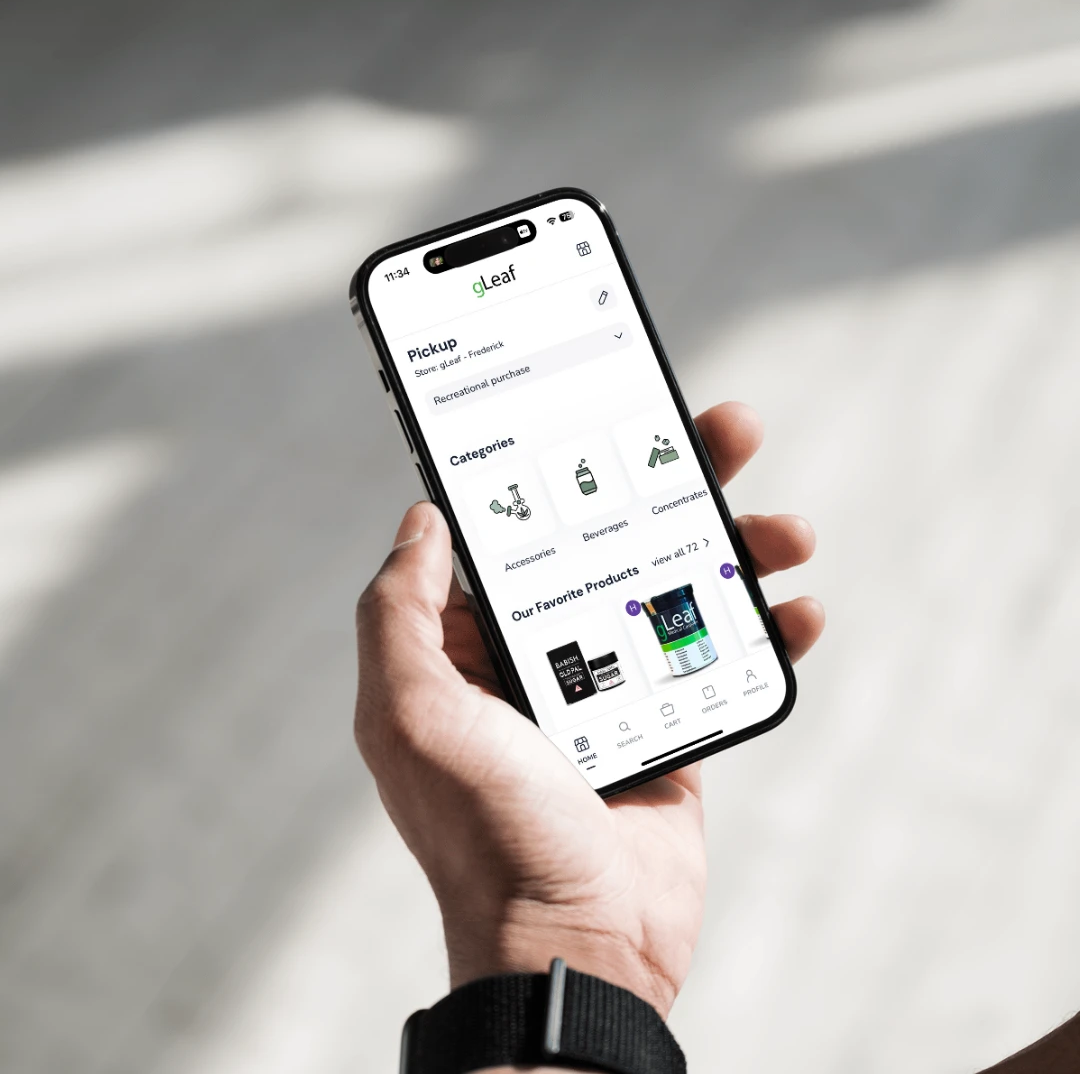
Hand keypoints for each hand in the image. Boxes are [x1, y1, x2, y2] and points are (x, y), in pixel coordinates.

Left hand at [354, 402, 823, 1017]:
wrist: (576, 941)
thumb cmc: (486, 832)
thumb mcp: (414, 715)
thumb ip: (400, 612)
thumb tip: (422, 520)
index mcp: (478, 644)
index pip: (525, 533)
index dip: (565, 471)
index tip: (613, 418)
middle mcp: (543, 656)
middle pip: (616, 544)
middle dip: (675, 484)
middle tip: (728, 432)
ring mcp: (612, 688)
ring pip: (678, 591)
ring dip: (736, 549)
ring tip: (786, 529)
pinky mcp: (672, 725)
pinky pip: (719, 659)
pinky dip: (763, 630)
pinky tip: (798, 609)